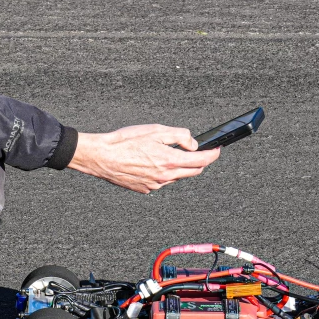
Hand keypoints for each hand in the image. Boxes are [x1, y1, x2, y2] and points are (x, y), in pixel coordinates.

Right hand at [67, 124, 219, 193]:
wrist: (102, 157)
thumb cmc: (124, 141)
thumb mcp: (155, 130)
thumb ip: (179, 136)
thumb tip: (192, 143)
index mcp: (170, 160)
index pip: (201, 160)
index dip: (213, 154)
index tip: (217, 150)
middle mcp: (165, 177)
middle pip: (192, 171)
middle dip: (199, 162)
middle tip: (196, 151)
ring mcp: (155, 185)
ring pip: (175, 176)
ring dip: (176, 166)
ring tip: (160, 153)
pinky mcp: (145, 189)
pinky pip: (160, 181)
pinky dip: (161, 172)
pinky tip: (147, 162)